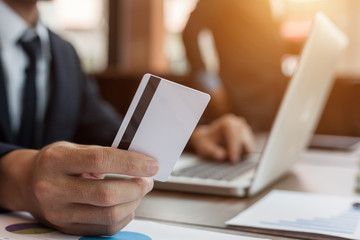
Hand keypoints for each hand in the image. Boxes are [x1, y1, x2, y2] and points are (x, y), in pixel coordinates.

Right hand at [0, 141, 158, 235]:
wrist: (28, 184)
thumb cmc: (57, 162)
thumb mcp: (74, 148)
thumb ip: (104, 154)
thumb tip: (140, 164)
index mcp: (56, 160)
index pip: (100, 160)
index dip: (132, 163)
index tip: (152, 165)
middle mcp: (53, 188)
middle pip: (106, 194)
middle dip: (136, 188)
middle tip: (148, 180)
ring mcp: (58, 213)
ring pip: (108, 216)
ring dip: (133, 203)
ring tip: (139, 191)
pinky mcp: (66, 229)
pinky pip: (104, 230)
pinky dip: (123, 217)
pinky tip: (127, 205)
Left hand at [189, 114, 254, 162]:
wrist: (207, 140)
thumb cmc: (205, 144)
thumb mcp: (204, 148)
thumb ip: (212, 151)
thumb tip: (222, 156)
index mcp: (228, 123)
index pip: (234, 136)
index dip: (234, 149)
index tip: (233, 160)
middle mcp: (239, 124)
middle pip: (244, 141)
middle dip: (240, 153)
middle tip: (233, 163)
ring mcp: (245, 130)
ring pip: (249, 146)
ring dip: (242, 155)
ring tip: (230, 161)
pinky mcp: (249, 139)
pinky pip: (249, 150)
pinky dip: (243, 156)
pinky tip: (233, 158)